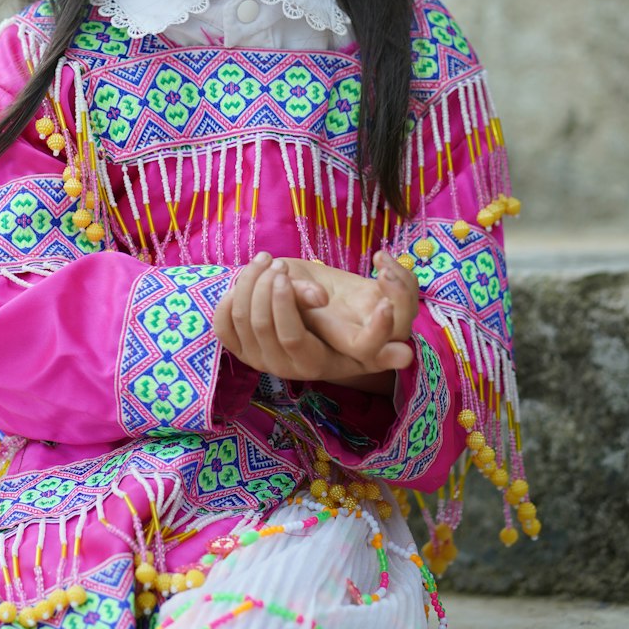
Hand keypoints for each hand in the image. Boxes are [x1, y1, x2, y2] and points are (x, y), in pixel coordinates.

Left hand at [212, 251, 417, 386]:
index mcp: (312, 362)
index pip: (291, 337)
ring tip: (267, 260)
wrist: (313, 338)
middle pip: (260, 320)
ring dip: (250, 282)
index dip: (288, 303)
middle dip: (267, 285)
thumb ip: (378, 335)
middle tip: (279, 263)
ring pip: (239, 315)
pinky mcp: (239, 350)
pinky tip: (249, 275)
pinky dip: (230, 295)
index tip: (295, 274)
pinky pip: (222, 323)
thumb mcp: (364, 331)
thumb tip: (405, 354)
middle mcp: (281, 367)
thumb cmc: (344, 325)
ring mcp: (257, 360)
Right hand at [285, 253, 418, 345]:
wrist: (284, 281)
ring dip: (404, 284)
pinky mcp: (379, 293)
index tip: (383, 304)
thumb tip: (319, 296)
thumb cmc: (274, 287)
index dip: (380, 333)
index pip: (366, 348)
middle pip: (399, 329)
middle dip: (401, 300)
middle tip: (384, 274)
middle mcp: (359, 331)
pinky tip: (379, 256)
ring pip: (407, 309)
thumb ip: (295, 294)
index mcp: (336, 338)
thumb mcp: (280, 288)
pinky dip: (401, 271)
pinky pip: (406, 288)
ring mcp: (372, 312)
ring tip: (380, 260)